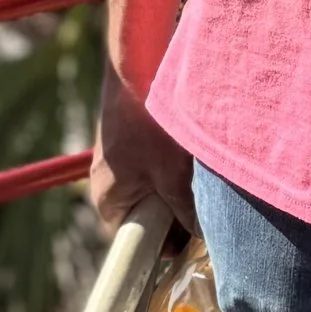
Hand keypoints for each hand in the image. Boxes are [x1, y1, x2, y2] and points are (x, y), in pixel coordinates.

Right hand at [90, 60, 198, 235]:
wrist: (135, 67)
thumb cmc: (147, 124)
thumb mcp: (171, 176)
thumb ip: (184, 211)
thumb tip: (200, 235)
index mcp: (109, 201)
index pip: (135, 241)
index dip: (166, 244)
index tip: (192, 239)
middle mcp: (108, 185)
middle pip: (147, 215)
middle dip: (175, 212)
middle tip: (202, 202)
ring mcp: (118, 162)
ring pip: (153, 188)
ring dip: (177, 186)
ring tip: (193, 170)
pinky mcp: (129, 141)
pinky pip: (153, 166)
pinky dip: (172, 164)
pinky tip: (187, 151)